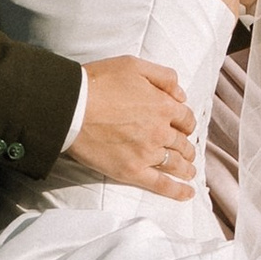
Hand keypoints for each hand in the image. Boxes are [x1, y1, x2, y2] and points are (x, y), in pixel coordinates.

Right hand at [70, 53, 197, 200]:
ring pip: (176, 164)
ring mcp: (147, 153)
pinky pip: (161, 184)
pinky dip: (177, 191)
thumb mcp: (134, 65)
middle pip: (183, 143)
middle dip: (186, 146)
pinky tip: (187, 194)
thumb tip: (181, 94)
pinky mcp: (132, 171)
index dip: (185, 123)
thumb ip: (163, 77)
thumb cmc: (99, 83)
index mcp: (163, 106)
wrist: (71, 106)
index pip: (186, 118)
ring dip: (186, 168)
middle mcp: (160, 131)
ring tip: (188, 172)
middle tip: (184, 150)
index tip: (181, 127)